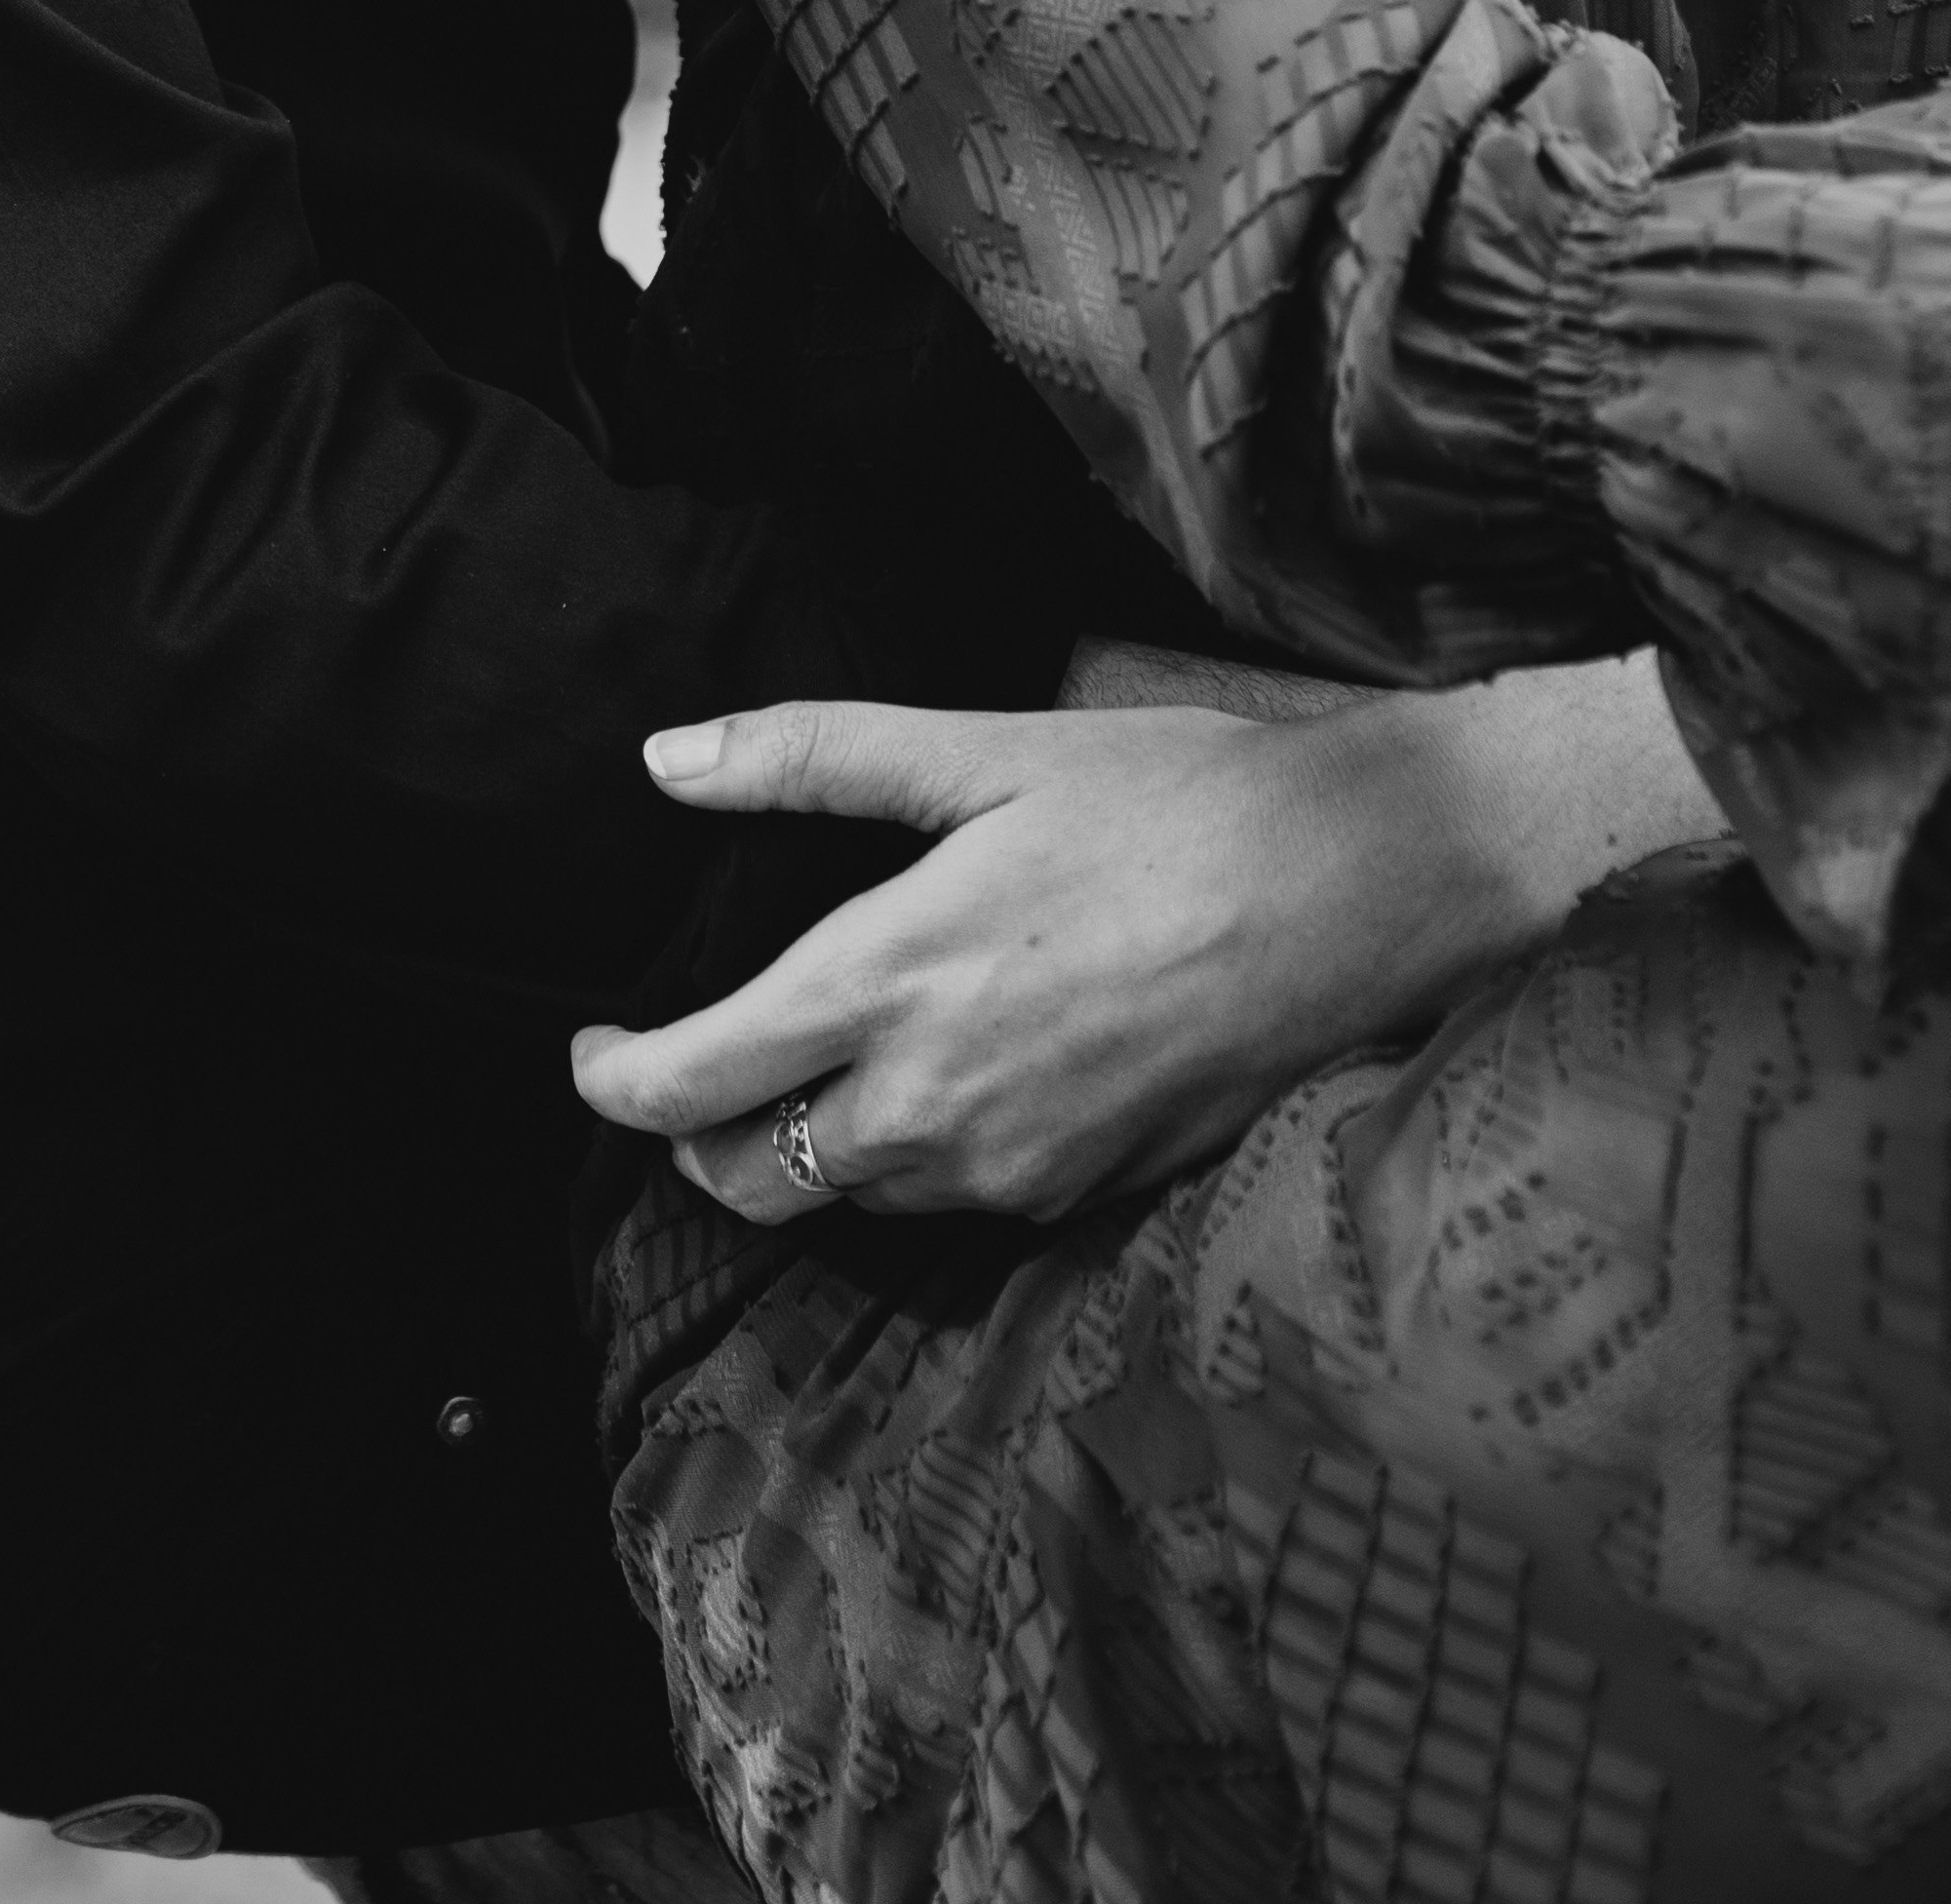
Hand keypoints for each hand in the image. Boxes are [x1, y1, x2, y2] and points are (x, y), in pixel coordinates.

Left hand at [570, 660, 1715, 1227]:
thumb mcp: (987, 748)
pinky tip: (953, 1076)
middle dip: (695, 1139)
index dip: (613, 1080)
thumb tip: (666, 756)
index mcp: (887, 983)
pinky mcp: (1083, 1194)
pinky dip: (918, 1158)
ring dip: (810, 1148)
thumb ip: (814, 757)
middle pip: (748, 1179)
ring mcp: (1011, 1167)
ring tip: (822, 1059)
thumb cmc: (1172, 800)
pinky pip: (955, 1202)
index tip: (591, 1049)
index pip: (690, 1086)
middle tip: (694, 1067)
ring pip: (851, 1199)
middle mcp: (932, 1103)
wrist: (1358, 891)